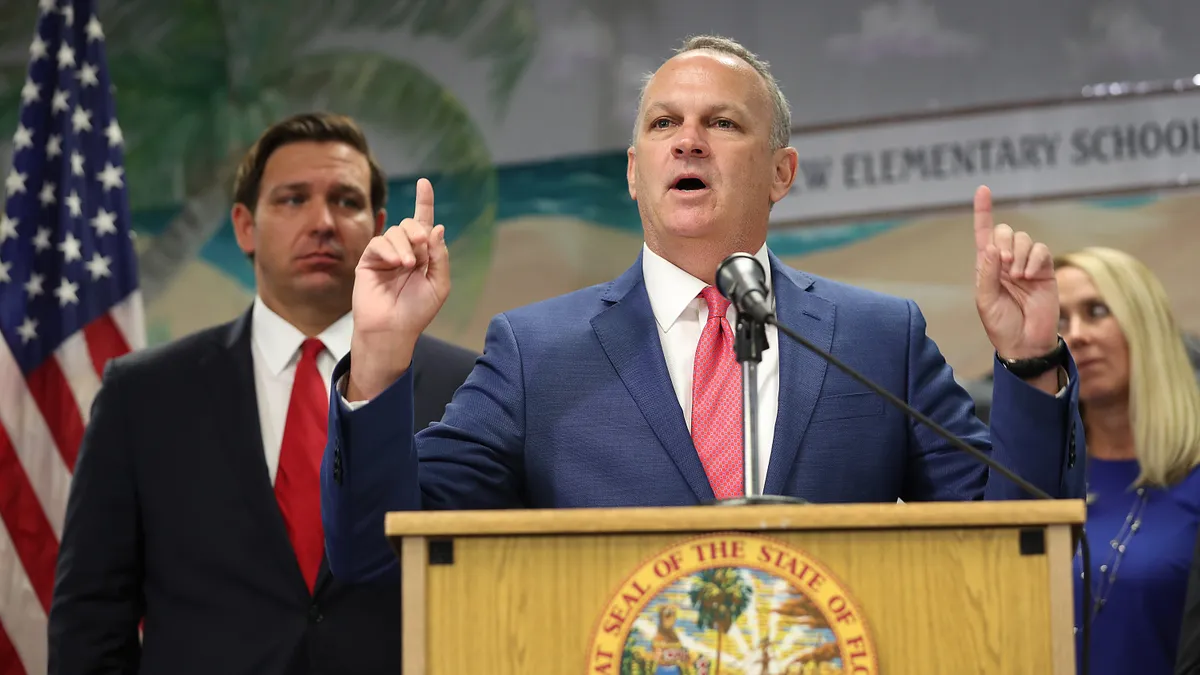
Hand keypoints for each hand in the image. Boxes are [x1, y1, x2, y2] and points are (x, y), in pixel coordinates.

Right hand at [348, 178, 449, 399]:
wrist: (393, 330)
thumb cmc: (417, 311)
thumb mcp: (438, 284)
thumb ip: (440, 256)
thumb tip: (437, 227)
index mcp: (422, 256)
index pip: (424, 224)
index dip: (424, 203)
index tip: (424, 183)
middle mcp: (404, 251)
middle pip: (411, 225)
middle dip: (418, 231)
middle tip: (423, 247)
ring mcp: (385, 255)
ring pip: (395, 232)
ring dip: (405, 245)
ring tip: (408, 266)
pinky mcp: (368, 261)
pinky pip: (378, 243)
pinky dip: (389, 250)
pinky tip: (396, 264)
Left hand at [972, 185, 1058, 360]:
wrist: (1025, 343)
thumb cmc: (1001, 325)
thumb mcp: (986, 300)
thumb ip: (987, 273)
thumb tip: (991, 246)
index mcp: (987, 267)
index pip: (984, 233)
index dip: (983, 211)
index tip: (983, 189)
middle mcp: (1006, 261)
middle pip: (1005, 231)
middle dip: (1004, 242)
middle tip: (1005, 265)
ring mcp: (1026, 264)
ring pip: (1024, 239)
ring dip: (1019, 254)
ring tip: (1019, 277)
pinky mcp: (1045, 270)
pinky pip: (1041, 250)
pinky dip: (1034, 259)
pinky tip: (1031, 276)